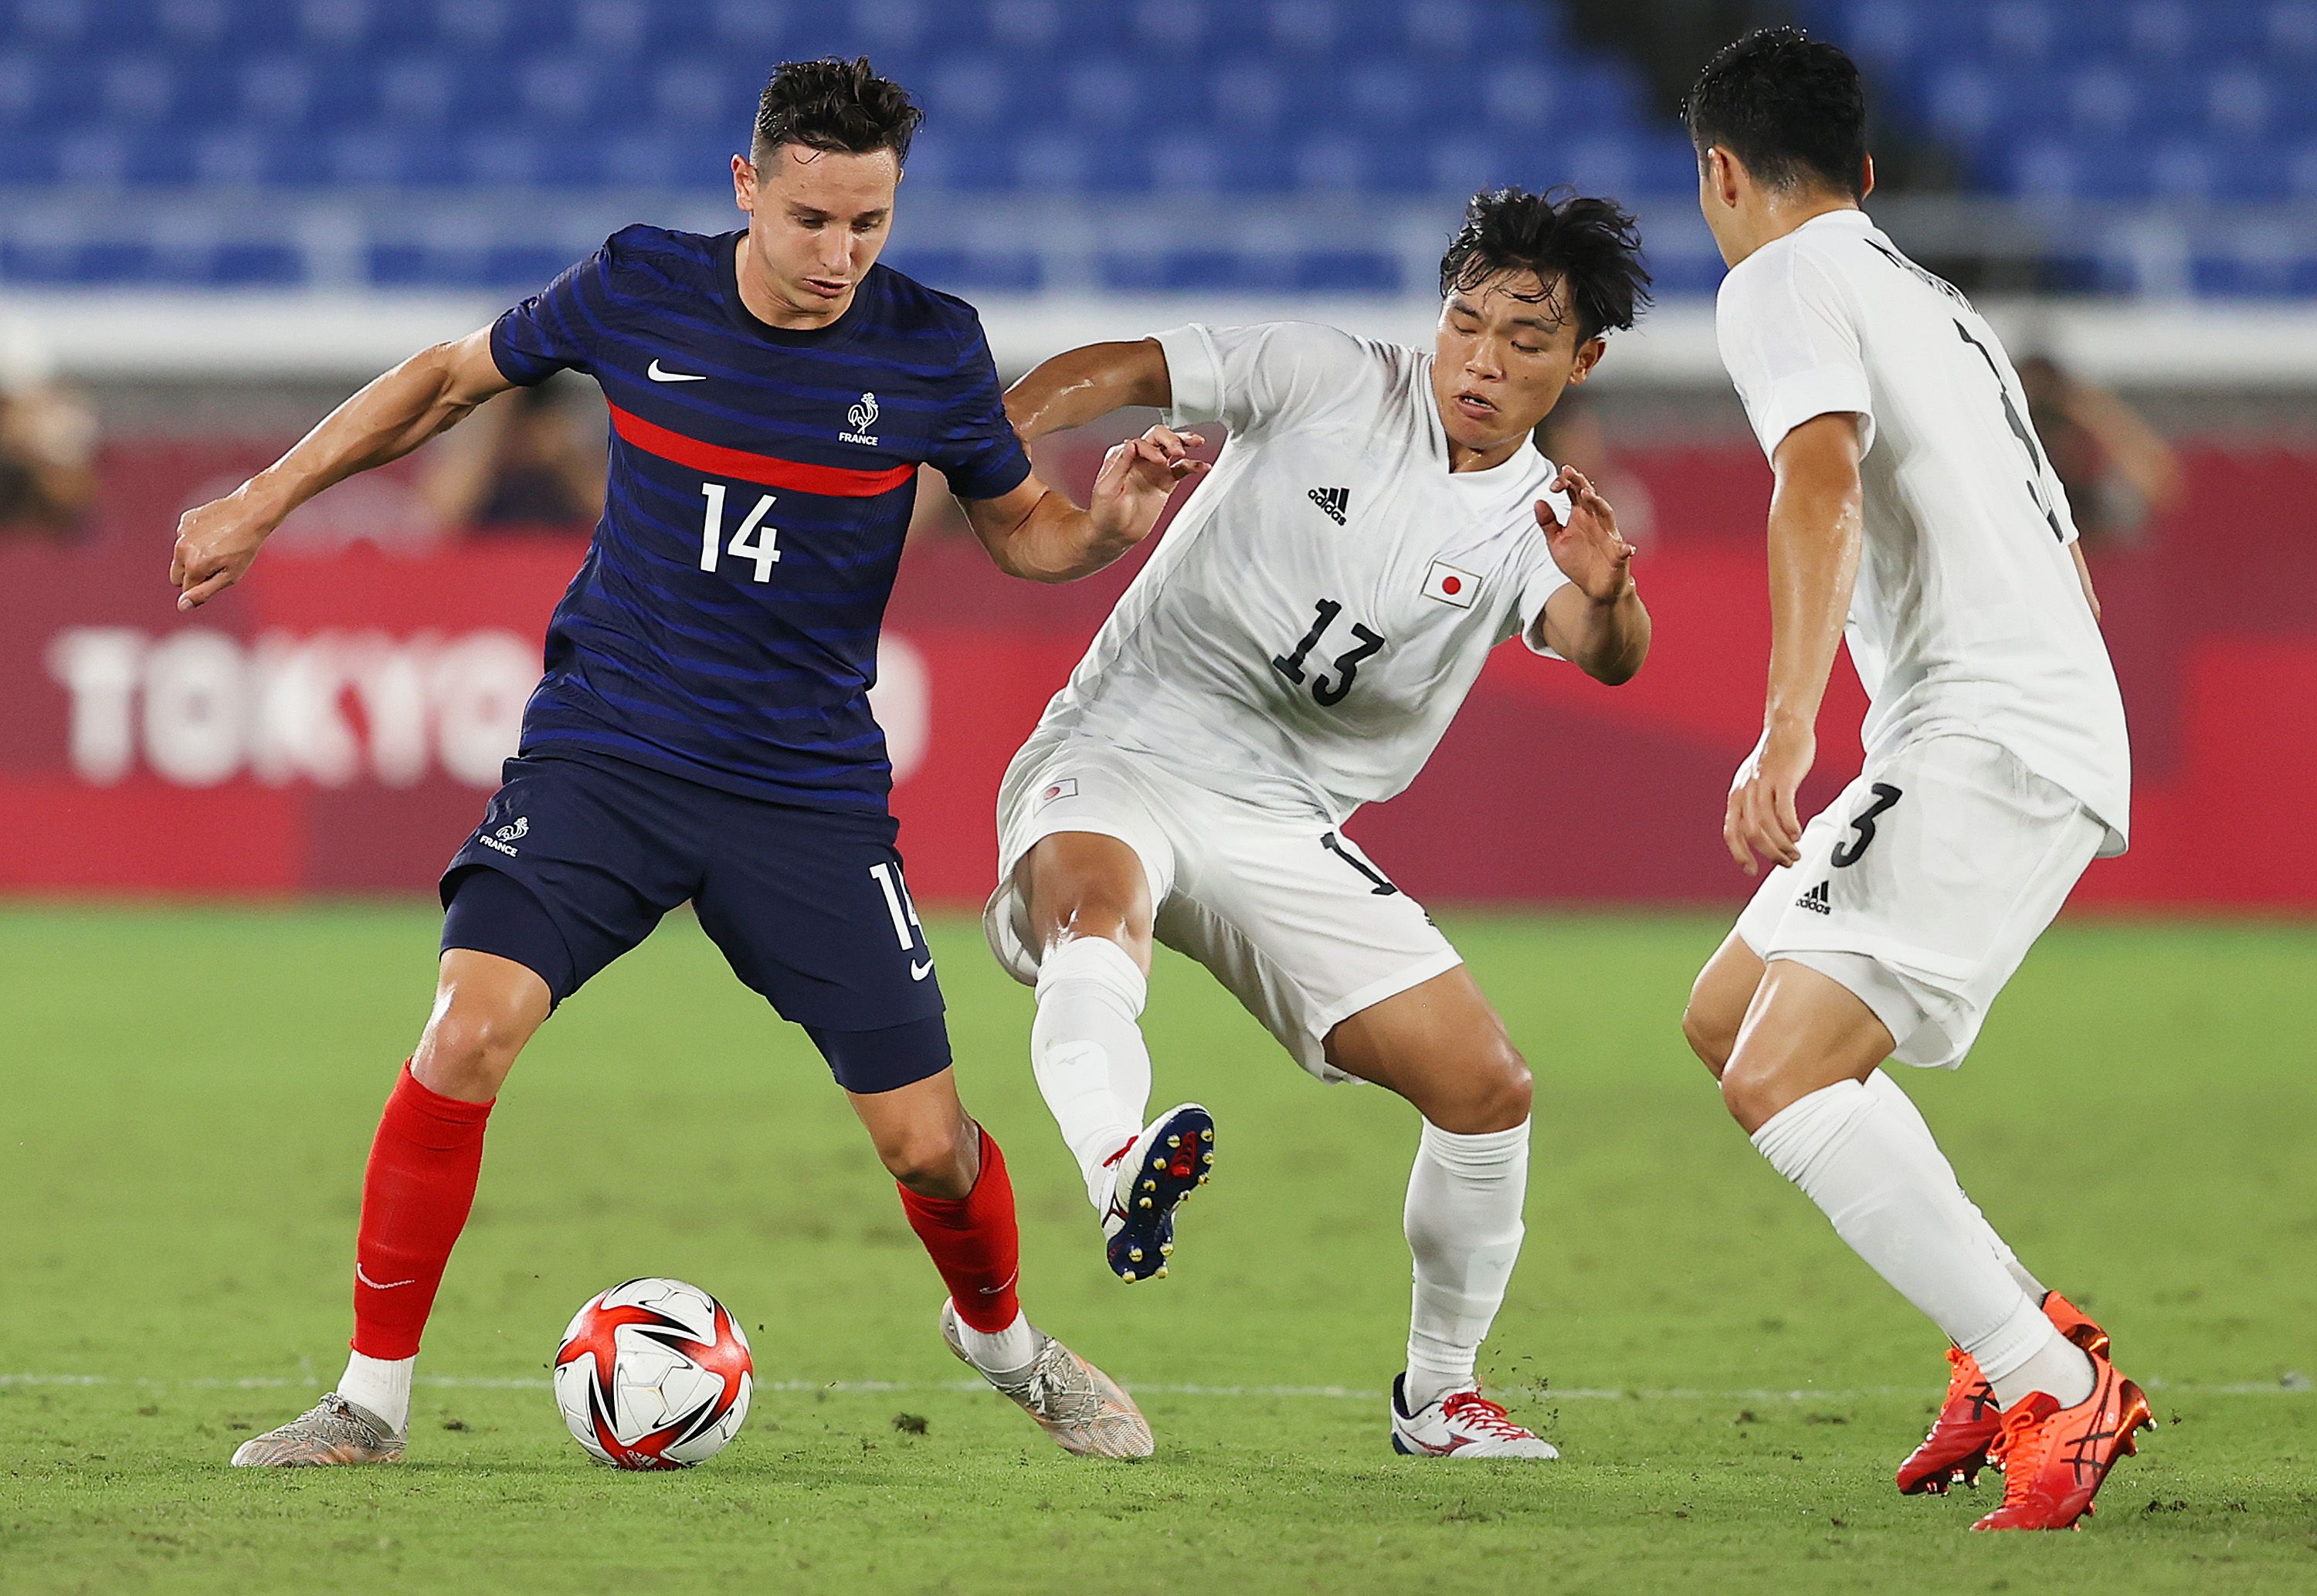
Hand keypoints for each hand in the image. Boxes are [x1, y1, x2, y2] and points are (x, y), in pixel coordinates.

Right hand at [170, 488, 275, 610]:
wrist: (250, 512)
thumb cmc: (244, 548)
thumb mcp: (229, 576)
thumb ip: (204, 593)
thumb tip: (182, 606)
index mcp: (192, 565)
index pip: (186, 589)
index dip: (203, 586)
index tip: (219, 576)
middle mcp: (181, 549)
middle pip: (176, 576)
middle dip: (192, 575)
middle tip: (217, 564)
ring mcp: (181, 532)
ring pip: (180, 556)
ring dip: (194, 556)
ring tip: (219, 546)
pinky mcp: (184, 520)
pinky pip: (184, 537)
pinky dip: (196, 538)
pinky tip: (215, 531)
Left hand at [1088, 425, 1208, 544]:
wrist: (1114, 533)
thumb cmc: (1104, 512)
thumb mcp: (1107, 488)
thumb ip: (1120, 465)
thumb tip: (1131, 443)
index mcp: (1123, 457)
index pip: (1141, 442)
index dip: (1152, 449)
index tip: (1159, 461)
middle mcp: (1139, 459)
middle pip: (1159, 437)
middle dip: (1171, 439)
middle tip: (1179, 450)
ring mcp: (1153, 470)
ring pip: (1172, 449)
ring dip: (1184, 442)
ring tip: (1197, 442)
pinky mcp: (1165, 483)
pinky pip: (1182, 470)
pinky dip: (1193, 467)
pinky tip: (1203, 466)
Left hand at [1535, 466, 1633, 603]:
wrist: (1595, 587)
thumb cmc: (1577, 561)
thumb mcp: (1556, 542)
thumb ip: (1548, 523)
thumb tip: (1538, 500)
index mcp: (1581, 515)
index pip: (1574, 492)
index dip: (1566, 483)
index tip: (1553, 484)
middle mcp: (1596, 521)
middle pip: (1590, 497)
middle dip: (1581, 483)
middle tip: (1570, 472)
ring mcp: (1609, 536)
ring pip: (1606, 515)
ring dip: (1598, 503)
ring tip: (1588, 494)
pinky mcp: (1619, 556)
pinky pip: (1623, 550)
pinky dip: (1625, 549)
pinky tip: (1625, 548)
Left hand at [1724, 722, 1814, 875]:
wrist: (1786, 727)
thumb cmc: (1773, 758)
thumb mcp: (1754, 782)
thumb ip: (1754, 806)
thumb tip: (1759, 835)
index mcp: (1736, 795)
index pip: (1731, 832)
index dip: (1739, 854)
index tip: (1751, 870)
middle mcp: (1746, 791)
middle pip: (1751, 833)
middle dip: (1768, 854)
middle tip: (1785, 863)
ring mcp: (1763, 784)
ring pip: (1768, 825)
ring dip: (1782, 845)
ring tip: (1795, 853)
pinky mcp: (1783, 777)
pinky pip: (1784, 808)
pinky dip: (1790, 826)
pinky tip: (1798, 834)